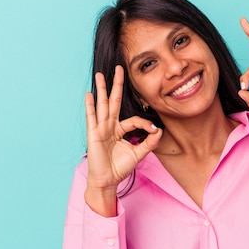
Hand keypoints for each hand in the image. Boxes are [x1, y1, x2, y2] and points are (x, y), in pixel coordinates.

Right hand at [84, 65, 161, 215]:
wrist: (108, 181)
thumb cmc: (120, 168)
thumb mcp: (139, 153)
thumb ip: (150, 142)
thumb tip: (159, 130)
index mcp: (120, 130)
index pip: (133, 119)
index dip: (145, 123)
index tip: (154, 131)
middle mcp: (110, 126)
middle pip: (114, 101)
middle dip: (117, 85)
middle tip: (119, 68)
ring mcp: (100, 129)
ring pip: (103, 105)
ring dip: (101, 89)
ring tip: (100, 75)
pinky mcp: (94, 134)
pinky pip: (92, 117)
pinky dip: (91, 106)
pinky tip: (89, 94)